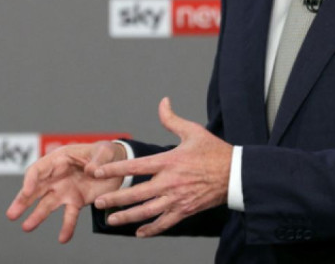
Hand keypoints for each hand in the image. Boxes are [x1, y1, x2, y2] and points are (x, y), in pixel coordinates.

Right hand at [6, 140, 125, 242]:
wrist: (116, 164)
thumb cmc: (106, 153)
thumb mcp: (105, 151)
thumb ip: (99, 159)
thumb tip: (91, 170)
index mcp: (60, 159)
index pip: (39, 169)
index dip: (31, 180)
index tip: (27, 191)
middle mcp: (57, 176)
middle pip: (35, 189)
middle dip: (22, 201)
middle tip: (11, 214)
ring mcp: (64, 190)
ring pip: (46, 204)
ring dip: (37, 216)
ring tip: (26, 227)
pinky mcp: (75, 201)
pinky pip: (69, 215)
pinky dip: (66, 227)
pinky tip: (63, 238)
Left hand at [92, 97, 232, 236]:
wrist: (236, 173)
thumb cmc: (214, 151)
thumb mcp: (193, 131)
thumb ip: (172, 119)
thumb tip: (163, 102)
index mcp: (170, 161)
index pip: (136, 166)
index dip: (115, 170)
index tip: (98, 172)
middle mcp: (170, 182)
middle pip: (136, 193)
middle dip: (115, 199)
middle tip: (98, 202)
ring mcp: (177, 198)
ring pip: (147, 211)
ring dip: (127, 217)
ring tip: (111, 221)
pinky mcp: (185, 210)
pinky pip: (165, 222)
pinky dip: (151, 229)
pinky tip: (139, 231)